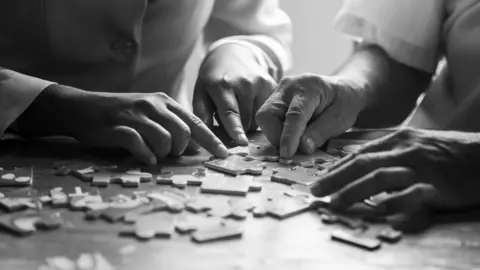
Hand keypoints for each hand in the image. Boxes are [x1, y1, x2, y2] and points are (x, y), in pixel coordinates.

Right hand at [18, 85, 227, 164]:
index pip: (195, 122)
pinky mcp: (118, 127)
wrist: (82, 108)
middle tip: (169, 154)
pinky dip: (145, 155)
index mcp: (164, 102)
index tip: (224, 154)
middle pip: (183, 132)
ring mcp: (135, 116)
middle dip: (180, 149)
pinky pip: (140, 144)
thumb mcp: (149, 113)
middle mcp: (153, 106)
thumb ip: (171, 125)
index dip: (211, 140)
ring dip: (162, 153)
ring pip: (164, 139)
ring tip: (154, 155)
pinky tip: (144, 158)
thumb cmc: (120, 114)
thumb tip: (195, 146)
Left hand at [193, 44, 276, 144]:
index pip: (230, 112)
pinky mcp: (272, 84)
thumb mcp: (201, 94)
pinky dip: (258, 114)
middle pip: (245, 120)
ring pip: (258, 118)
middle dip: (238, 129)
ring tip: (239, 109)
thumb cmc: (213, 79)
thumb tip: (207, 141)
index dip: (235, 129)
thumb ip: (202, 117)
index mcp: (221, 85)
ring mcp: (260, 82)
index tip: (241, 143)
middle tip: (228, 121)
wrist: (233, 54)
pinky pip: (267, 111)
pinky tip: (250, 104)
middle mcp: (244, 82)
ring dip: (248, 123)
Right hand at [255, 74, 364, 156]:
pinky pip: (268, 119)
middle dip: (276, 135)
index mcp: (308, 87)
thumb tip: (302, 147)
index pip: (294, 114)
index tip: (287, 154)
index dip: (289, 136)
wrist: (341, 89)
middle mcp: (288, 86)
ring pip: (264, 118)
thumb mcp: (340, 119)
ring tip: (297, 138)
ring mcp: (278, 92)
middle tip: (293, 148)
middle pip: (267, 114)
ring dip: (276, 134)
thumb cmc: (344, 102)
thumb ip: (321, 132)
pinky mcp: (274, 100)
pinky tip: (293, 132)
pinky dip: (277, 130)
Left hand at [311, 128, 479, 214]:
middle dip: (335, 178)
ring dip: (354, 190)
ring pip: (381, 177)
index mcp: (397, 140)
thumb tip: (360, 165)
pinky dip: (395, 203)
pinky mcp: (437, 185)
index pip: (359, 154)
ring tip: (335, 203)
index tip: (319, 179)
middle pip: (363, 163)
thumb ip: (389, 153)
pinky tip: (380, 212)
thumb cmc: (447, 152)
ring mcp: (421, 167)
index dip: (336, 167)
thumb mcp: (415, 145)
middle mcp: (405, 151)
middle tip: (315, 191)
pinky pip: (412, 194)